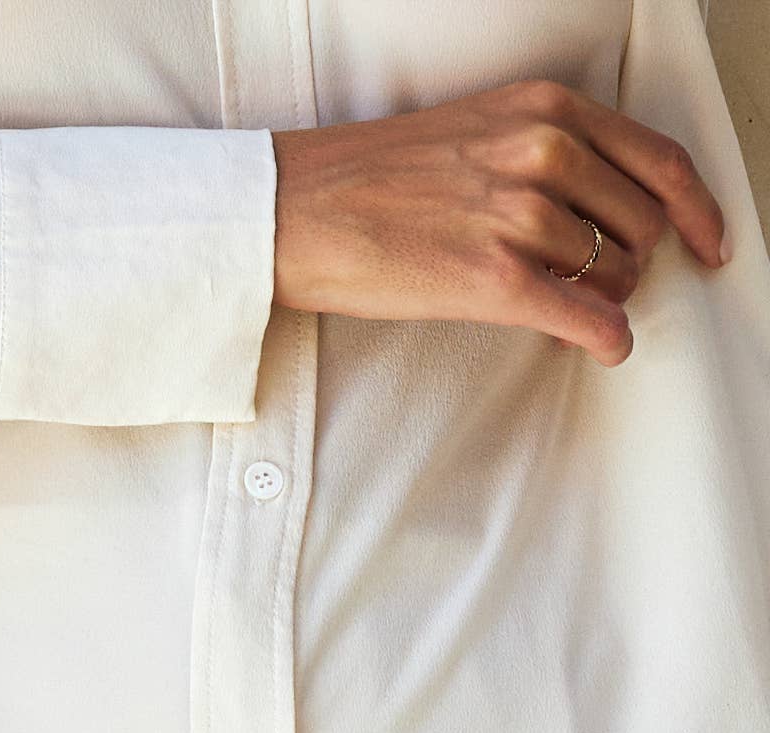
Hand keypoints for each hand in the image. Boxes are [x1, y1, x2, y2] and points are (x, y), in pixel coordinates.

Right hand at [272, 79, 729, 365]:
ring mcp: (520, 218)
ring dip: (606, 300)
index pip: (657, 160)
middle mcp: (543, 155)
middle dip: (635, 261)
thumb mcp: (474, 130)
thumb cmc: (368, 178)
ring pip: (612, 272)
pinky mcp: (492, 280)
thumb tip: (591, 205)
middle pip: (640, 223)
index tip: (708, 240)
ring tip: (576, 311)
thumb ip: (541, 150)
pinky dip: (605, 337)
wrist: (296, 211)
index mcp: (544, 112)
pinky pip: (582, 316)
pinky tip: (605, 347)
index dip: (696, 209)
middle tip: (610, 284)